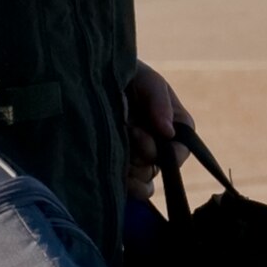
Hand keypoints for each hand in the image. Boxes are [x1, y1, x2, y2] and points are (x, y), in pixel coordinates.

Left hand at [125, 60, 193, 201]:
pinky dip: (127, 186)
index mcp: (172, 125)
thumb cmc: (123, 76)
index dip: (171, 153)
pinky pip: (133, 189)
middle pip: (161, 166)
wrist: (85, 80)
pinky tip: (114, 173)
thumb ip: (158, 100)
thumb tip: (167, 132)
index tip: (148, 139)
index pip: (181, 149)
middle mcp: (157, 146)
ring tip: (115, 146)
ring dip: (133, 168)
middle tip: (127, 131)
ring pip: (146, 179)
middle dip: (144, 152)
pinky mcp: (119, 171)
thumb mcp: (144, 80)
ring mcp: (137, 160)